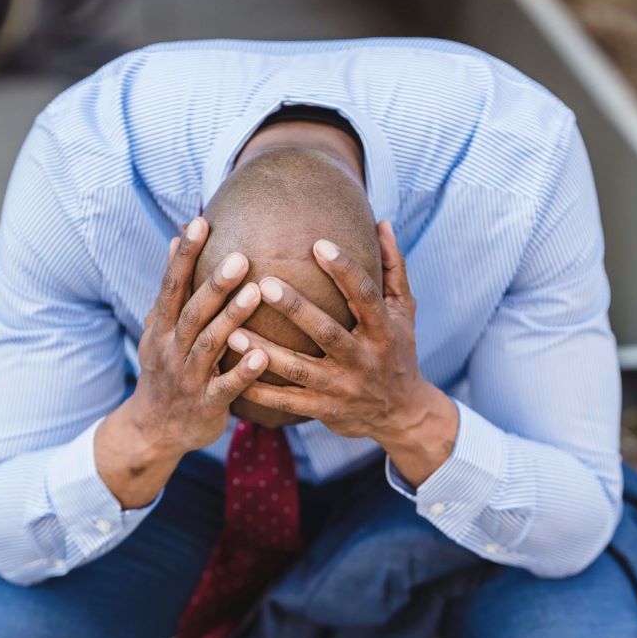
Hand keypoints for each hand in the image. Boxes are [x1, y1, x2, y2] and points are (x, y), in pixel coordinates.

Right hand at [130, 216, 269, 454]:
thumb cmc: (165, 370)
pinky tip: (262, 356)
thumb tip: (174, 241)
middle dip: (214, 285)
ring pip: (209, 346)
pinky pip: (226, 388)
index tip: (199, 223)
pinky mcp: (206, 405)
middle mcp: (170, 350)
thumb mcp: (158, 330)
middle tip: (240, 257)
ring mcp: (188, 379)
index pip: (171, 286)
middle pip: (192, 313)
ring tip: (255, 294)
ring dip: (231, 319)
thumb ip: (171, 290)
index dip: (183, 256)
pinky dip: (242, 372)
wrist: (153, 430)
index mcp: (160, 329)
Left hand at [228, 221, 458, 482]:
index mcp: (383, 331)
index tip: (318, 244)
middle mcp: (363, 360)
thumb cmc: (398, 351)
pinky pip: (288, 402)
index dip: (344, 270)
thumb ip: (393, 269)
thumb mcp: (404, 312)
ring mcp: (343, 388)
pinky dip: (260, 391)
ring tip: (232, 333)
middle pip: (326, 333)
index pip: (364, 296)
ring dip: (265, 353)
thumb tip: (382, 223)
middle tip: (262, 284)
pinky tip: (233, 374)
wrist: (401, 414)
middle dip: (295, 310)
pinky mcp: (325, 410)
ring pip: (299, 371)